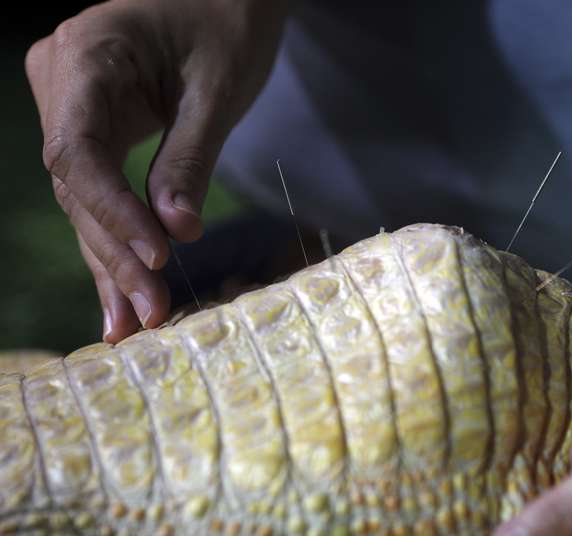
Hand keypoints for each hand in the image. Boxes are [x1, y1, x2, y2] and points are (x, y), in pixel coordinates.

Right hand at [25, 0, 285, 341]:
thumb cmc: (229, 23)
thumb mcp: (217, 89)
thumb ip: (190, 157)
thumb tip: (176, 233)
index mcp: (87, 56)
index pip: (78, 152)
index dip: (114, 213)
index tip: (157, 260)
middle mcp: (63, 83)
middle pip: (79, 186)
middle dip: (117, 252)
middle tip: (151, 314)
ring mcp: (72, 107)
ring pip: (85, 198)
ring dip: (113, 261)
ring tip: (134, 323)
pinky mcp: (94, 129)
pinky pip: (100, 190)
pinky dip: (118, 239)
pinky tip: (125, 293)